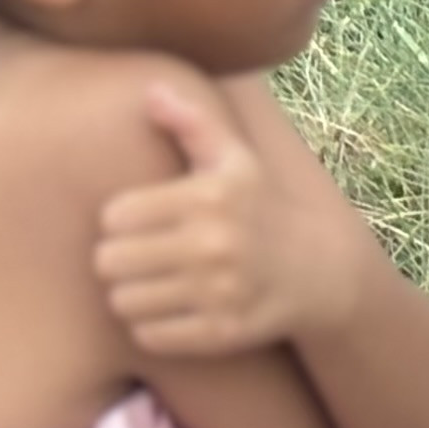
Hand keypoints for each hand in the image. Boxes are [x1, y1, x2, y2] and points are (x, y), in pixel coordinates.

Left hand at [94, 79, 370, 358]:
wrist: (320, 269)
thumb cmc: (262, 206)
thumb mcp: (236, 158)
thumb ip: (192, 123)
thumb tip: (150, 91)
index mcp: (209, 194)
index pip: (112, 216)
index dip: (124, 219)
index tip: (146, 221)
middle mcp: (213, 242)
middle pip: (109, 262)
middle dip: (121, 259)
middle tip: (146, 255)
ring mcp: (216, 291)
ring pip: (123, 302)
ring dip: (134, 295)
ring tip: (158, 282)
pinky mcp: (217, 332)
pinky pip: (148, 336)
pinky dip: (154, 326)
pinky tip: (177, 309)